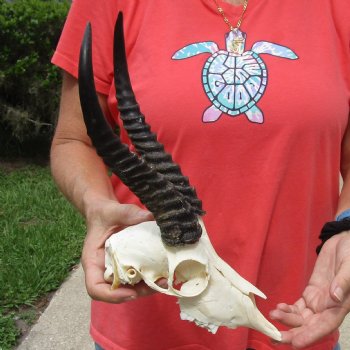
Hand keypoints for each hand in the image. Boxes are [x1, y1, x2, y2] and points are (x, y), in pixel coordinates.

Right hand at [81, 196, 156, 302]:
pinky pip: (136, 277)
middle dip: (135, 293)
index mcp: (93, 260)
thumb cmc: (105, 214)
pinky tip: (163, 273)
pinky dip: (148, 278)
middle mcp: (103, 269)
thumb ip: (128, 213)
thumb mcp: (114, 211)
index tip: (131, 292)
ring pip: (128, 287)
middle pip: (115, 292)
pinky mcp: (127, 265)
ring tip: (163, 282)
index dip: (111, 295)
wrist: (107, 213)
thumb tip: (149, 217)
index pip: (95, 288)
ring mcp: (116, 269)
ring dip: (145, 288)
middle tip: (155, 286)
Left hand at [270, 232, 349, 347]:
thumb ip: (343, 282)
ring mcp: (319, 301)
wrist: (344, 244)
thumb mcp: (349, 267)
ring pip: (301, 317)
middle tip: (275, 338)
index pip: (325, 326)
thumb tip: (335, 297)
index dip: (311, 336)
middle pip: (309, 326)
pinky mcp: (311, 292)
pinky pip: (298, 306)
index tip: (296, 343)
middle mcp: (328, 308)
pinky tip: (278, 307)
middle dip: (293, 333)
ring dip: (287, 319)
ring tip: (273, 315)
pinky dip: (288, 309)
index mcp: (340, 306)